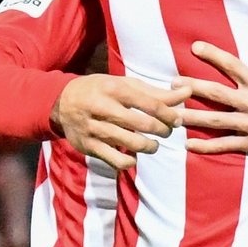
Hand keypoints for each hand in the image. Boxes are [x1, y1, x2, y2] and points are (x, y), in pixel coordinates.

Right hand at [52, 73, 188, 170]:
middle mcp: (103, 108)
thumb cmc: (100, 91)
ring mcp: (94, 129)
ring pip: (131, 143)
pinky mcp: (88, 147)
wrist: (61, 102)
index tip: (177, 119)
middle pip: (143, 124)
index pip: (150, 104)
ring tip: (153, 144)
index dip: (169, 114)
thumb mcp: (124, 85)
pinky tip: (133, 156)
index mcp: (114, 89)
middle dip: (162, 130)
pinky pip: (116, 160)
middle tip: (167, 131)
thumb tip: (186, 93)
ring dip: (150, 146)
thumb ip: (155, 93)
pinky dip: (130, 162)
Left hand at [177, 32, 247, 159]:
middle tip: (172, 84)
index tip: (194, 47)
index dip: (213, 55)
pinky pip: (225, 145)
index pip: (232, 65)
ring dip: (192, 117)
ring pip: (216, 120)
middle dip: (192, 87)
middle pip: (216, 93)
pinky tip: (189, 144)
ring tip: (172, 115)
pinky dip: (206, 146)